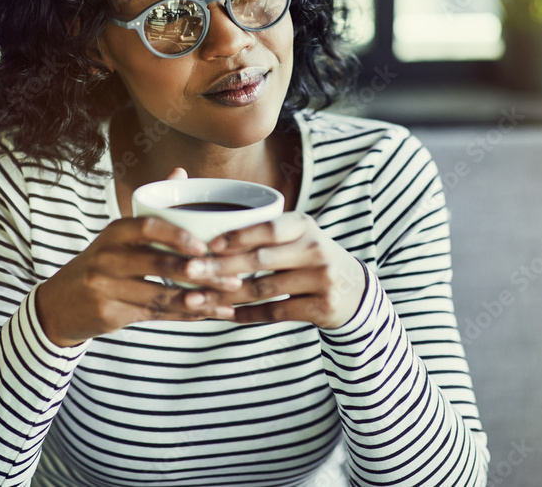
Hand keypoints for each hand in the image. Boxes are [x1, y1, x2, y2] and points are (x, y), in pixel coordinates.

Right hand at [35, 168, 242, 346]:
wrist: (60, 304)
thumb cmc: (101, 263)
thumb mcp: (119, 235)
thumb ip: (152, 207)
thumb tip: (181, 172)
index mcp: (114, 232)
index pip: (146, 228)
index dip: (176, 237)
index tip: (203, 246)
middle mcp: (106, 258)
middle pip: (158, 265)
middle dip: (199, 273)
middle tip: (232, 277)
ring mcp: (105, 288)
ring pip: (161, 295)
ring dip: (199, 299)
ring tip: (229, 300)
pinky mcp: (110, 314)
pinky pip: (155, 314)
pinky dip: (185, 315)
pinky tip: (209, 314)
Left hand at [182, 212, 366, 328]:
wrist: (354, 290)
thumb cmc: (309, 258)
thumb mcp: (296, 236)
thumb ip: (264, 232)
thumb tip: (206, 233)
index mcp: (304, 225)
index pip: (269, 228)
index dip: (238, 236)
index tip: (208, 244)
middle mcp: (316, 250)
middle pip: (260, 260)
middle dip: (219, 267)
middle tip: (187, 272)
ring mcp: (322, 279)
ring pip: (263, 289)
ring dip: (225, 296)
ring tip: (195, 299)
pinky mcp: (322, 307)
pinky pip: (275, 312)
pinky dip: (247, 315)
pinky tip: (224, 314)